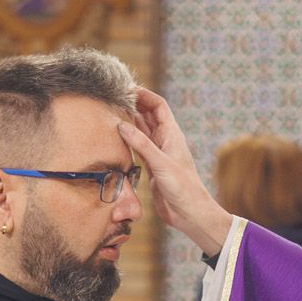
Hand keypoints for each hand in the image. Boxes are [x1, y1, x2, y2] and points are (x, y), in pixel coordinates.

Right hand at [116, 88, 231, 257]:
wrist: (189, 212)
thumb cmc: (183, 187)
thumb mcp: (161, 164)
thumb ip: (142, 144)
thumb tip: (121, 125)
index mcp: (172, 135)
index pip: (159, 106)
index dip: (145, 95)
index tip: (127, 88)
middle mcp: (165, 141)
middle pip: (149, 115)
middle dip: (135, 104)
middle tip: (115, 97)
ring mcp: (158, 153)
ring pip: (142, 131)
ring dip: (130, 121)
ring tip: (113, 112)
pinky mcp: (152, 166)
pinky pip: (138, 147)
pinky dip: (128, 140)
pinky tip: (117, 136)